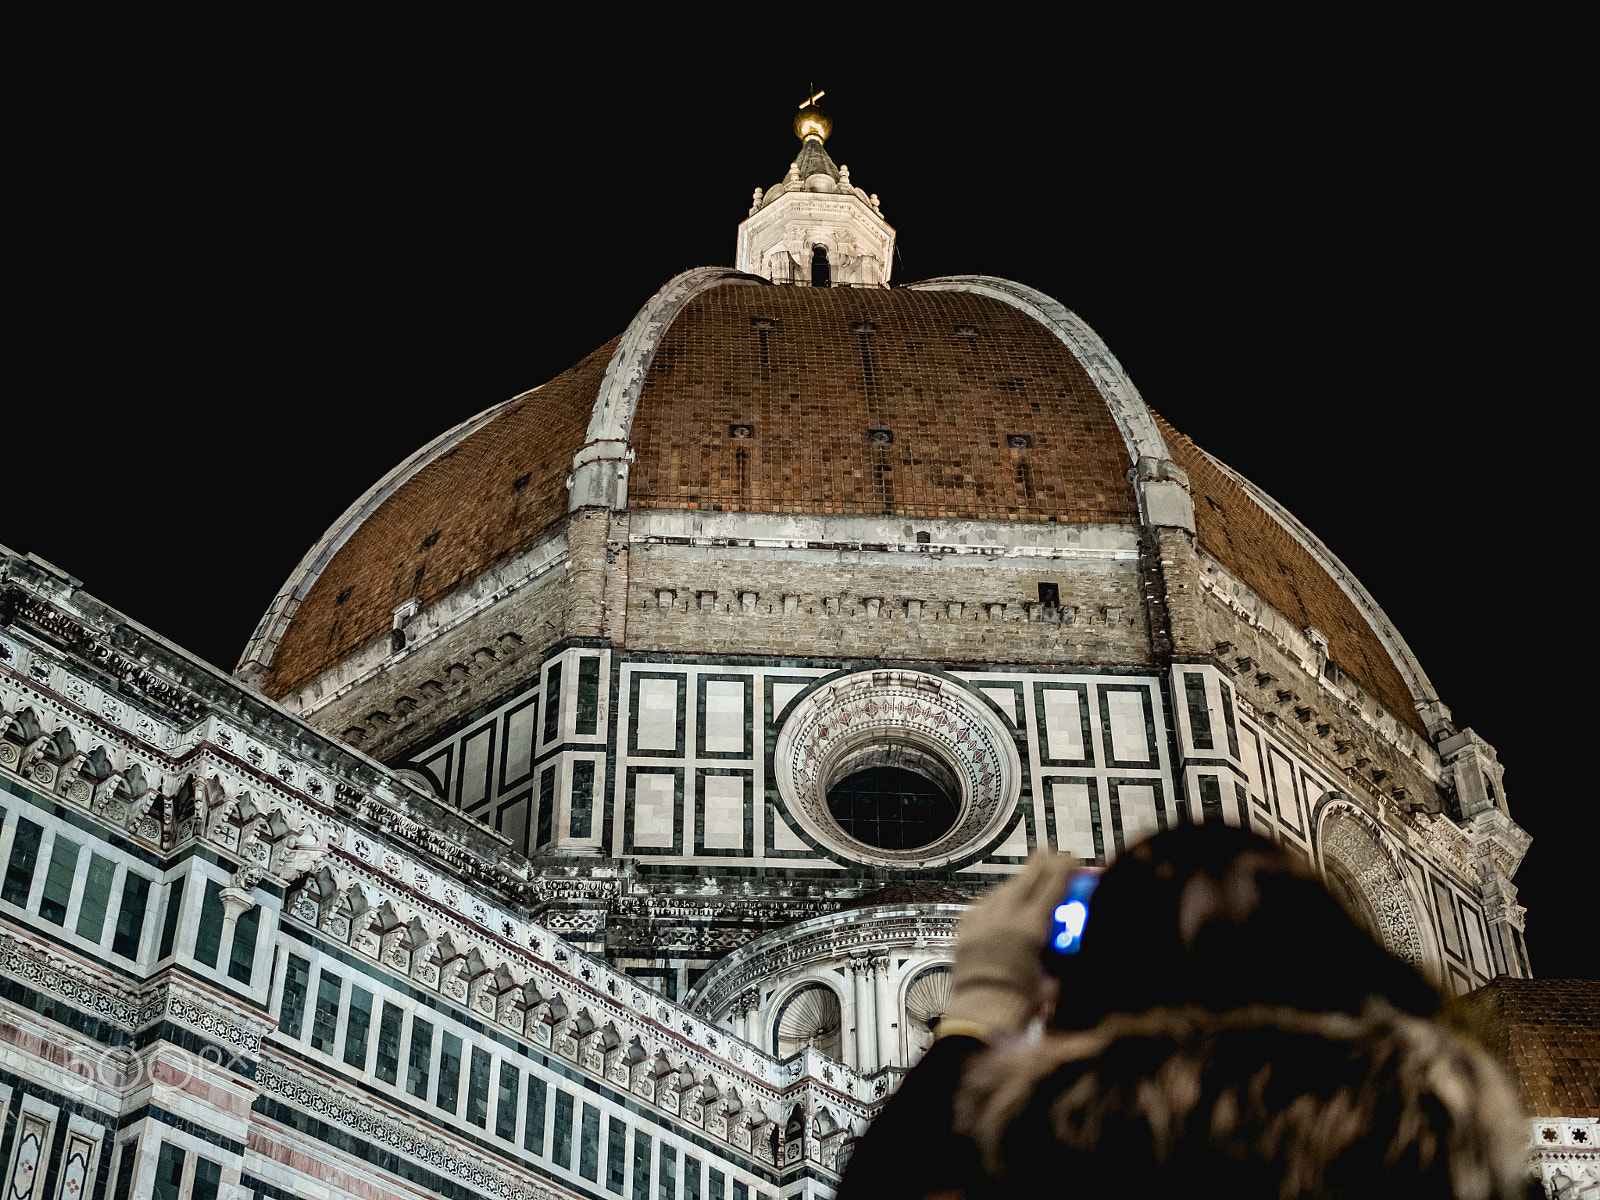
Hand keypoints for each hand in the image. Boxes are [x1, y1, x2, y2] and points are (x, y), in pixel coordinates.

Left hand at [944, 850, 1078, 1037]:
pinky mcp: (965, 931)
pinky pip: (982, 907)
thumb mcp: (1050, 981)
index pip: (1051, 889)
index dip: (1062, 870)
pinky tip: (1000, 902)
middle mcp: (1005, 918)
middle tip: (1048, 852)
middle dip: (1038, 865)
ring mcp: (982, 922)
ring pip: (1001, 891)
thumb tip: (1066, 955)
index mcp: (1031, 929)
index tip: (1069, 857)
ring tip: (1026, 877)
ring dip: (1016, 883)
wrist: (980, 1015)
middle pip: (1024, 881)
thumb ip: (1058, 963)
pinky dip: (994, 902)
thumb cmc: (1020, 1005)